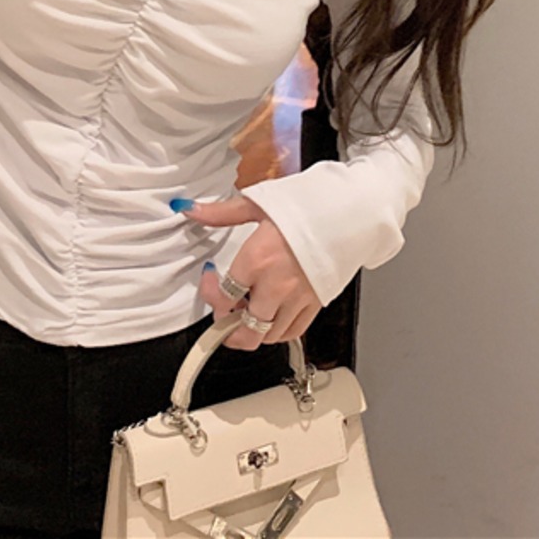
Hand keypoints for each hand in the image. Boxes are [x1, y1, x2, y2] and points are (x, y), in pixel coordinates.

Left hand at [178, 195, 323, 350]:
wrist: (348, 211)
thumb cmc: (306, 205)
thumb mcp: (257, 203)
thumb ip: (221, 213)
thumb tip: (190, 209)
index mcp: (257, 260)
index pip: (224, 295)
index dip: (210, 294)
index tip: (210, 280)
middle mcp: (276, 285)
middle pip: (245, 328)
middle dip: (227, 326)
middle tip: (223, 313)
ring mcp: (298, 298)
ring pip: (268, 336)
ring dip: (251, 331)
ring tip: (245, 314)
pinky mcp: (316, 303)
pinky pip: (293, 332)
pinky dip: (277, 332)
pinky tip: (270, 317)